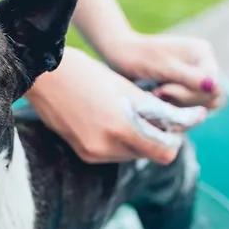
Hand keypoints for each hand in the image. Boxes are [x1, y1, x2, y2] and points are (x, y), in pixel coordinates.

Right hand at [27, 48, 206, 164]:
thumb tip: (184, 122)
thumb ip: (156, 110)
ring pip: (132, 154)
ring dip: (138, 138)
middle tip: (158, 114)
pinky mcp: (83, 153)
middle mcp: (107, 147)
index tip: (179, 122)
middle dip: (157, 136)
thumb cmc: (87, 74)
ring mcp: (93, 153)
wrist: (44, 78)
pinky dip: (120, 140)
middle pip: (149, 154)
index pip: (165, 152)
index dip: (175, 138)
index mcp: (122, 128)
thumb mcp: (127, 89)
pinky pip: (113, 153)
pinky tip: (112, 119)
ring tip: (132, 114)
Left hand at [100, 32, 223, 108]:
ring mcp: (192, 81)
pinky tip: (155, 103)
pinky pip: (187, 111)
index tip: (164, 90)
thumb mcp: (163, 66)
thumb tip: (214, 86)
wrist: (118, 56)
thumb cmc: (138, 57)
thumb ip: (188, 77)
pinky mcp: (182, 93)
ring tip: (154, 97)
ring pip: (199, 108)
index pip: (214, 86)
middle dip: (185, 102)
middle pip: (211, 99)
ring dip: (178, 108)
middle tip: (158, 93)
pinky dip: (172, 111)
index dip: (193, 94)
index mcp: (202, 53)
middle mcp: (201, 67)